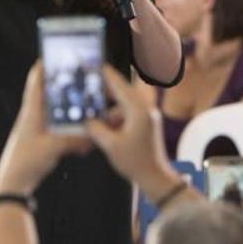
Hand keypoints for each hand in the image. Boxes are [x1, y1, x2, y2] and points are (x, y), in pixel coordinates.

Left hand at [0, 62, 92, 194]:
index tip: (56, 54)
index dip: (44, 65)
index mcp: (32, 111)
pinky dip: (70, 131)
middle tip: (82, 81)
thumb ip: (74, 139)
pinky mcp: (41, 141)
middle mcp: (33, 117)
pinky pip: (59, 130)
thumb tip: (93, 133)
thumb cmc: (25, 162)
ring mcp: (37, 129)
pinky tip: (82, 139)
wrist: (12, 184)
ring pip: (56, 113)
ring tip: (87, 110)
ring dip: (69, 111)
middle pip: (49, 94)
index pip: (36, 81)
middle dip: (64, 87)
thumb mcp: (53, 148)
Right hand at [85, 66, 179, 199]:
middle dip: (106, 88)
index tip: (96, 65)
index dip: (107, 74)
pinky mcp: (146, 124)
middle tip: (90, 84)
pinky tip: (103, 124)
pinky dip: (115, 116)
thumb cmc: (136, 162)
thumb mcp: (110, 145)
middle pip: (122, 91)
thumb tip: (86, 119)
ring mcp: (147, 116)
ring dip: (109, 106)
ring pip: (124, 104)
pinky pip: (128, 113)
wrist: (156, 177)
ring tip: (92, 110)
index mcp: (138, 110)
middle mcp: (145, 109)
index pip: (119, 85)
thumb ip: (95, 128)